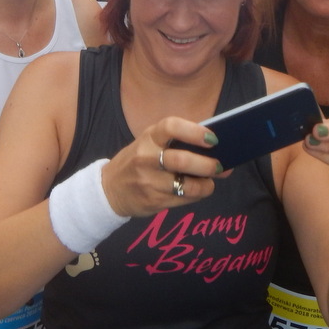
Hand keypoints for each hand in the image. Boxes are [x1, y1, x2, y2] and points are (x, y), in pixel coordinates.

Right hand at [100, 117, 224, 217]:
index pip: (171, 127)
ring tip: (211, 181)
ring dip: (206, 185)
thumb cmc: (138, 160)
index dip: (194, 131)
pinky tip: (198, 190)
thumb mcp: (149, 144)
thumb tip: (215, 147)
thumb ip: (176, 142)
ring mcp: (149, 181)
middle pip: (182, 160)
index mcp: (148, 137)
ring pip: (187, 185)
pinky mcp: (153, 201)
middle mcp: (146, 157)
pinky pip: (183, 199)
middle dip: (206, 164)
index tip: (213, 138)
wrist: (109, 189)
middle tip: (219, 165)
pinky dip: (196, 195)